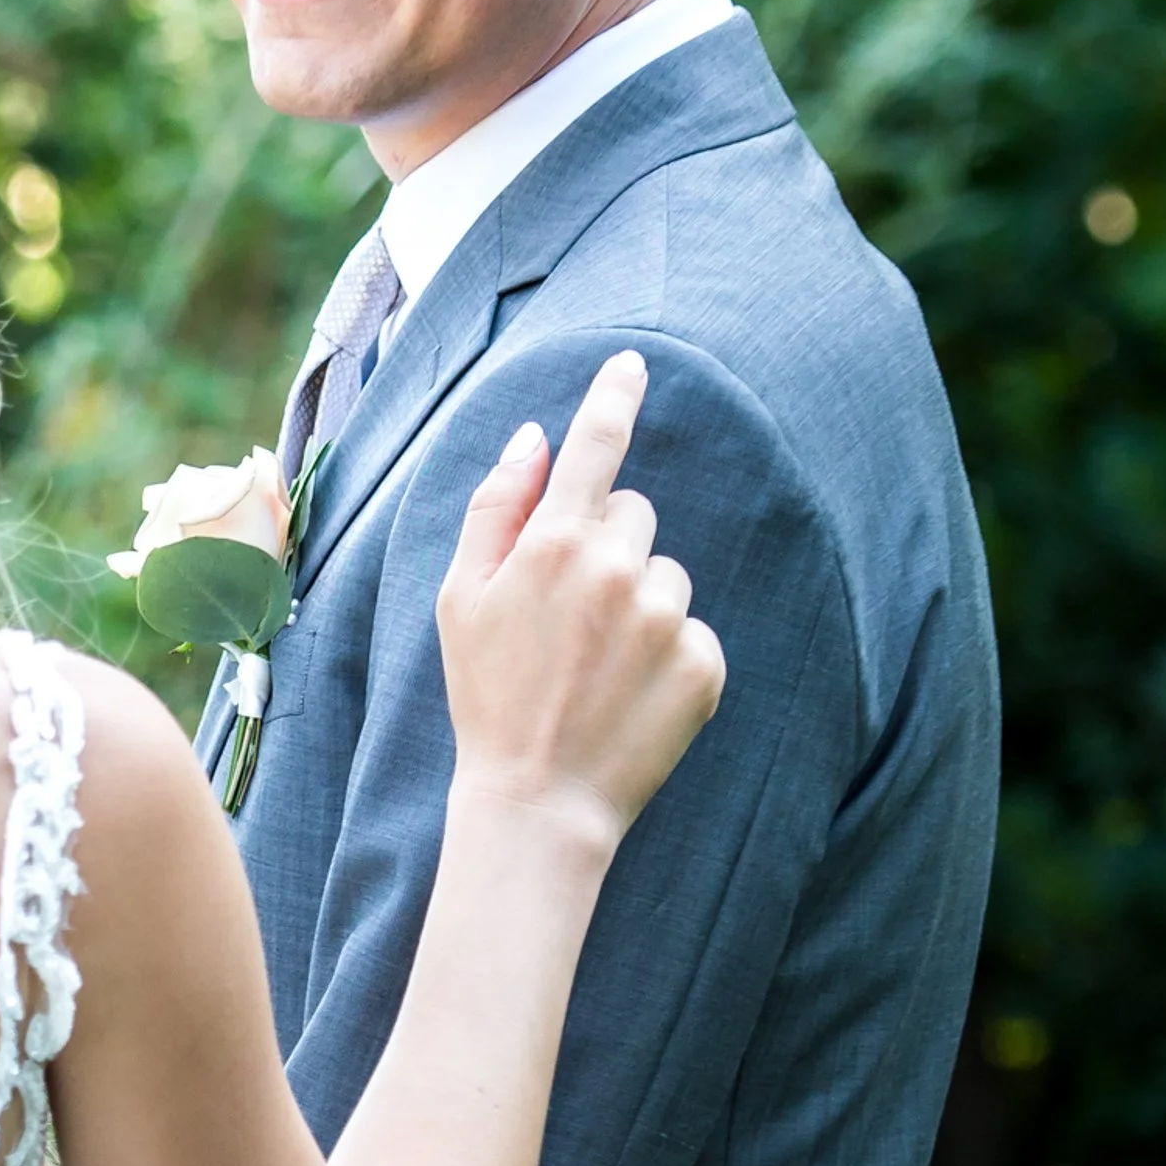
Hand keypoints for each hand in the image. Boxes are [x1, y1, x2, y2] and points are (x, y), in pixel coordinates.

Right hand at [436, 352, 724, 853]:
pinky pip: (694, 632)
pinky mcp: (705, 665)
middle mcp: (618, 569)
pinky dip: (668, 657)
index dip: (613, 399)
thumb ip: (495, 508)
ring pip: (667, 575)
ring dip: (638, 605)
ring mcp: (667, 618)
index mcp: (553, 544)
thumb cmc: (487, 695)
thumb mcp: (460, 598)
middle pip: (633, 516)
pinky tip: (629, 696)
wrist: (537, 801)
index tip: (632, 364)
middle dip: (606, 547)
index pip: (594, 447)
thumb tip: (533, 438)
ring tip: (597, 667)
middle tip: (567, 617)